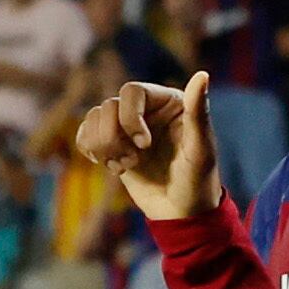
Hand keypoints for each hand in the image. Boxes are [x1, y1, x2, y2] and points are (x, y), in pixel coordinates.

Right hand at [83, 74, 220, 221]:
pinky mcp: (113, 144)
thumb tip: (203, 74)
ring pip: (93, 118)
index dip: (129, 117)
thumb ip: (198, 113)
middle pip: (107, 106)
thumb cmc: (198, 182)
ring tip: (125, 166)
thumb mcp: (201, 150)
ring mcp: (126, 127)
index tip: (144, 145)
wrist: (182, 214)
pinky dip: (92, 151)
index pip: (130, 91)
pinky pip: (85, 134)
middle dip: (113, 137)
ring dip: (103, 146)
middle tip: (133, 161)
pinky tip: (113, 167)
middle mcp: (146, 109)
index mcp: (168, 101)